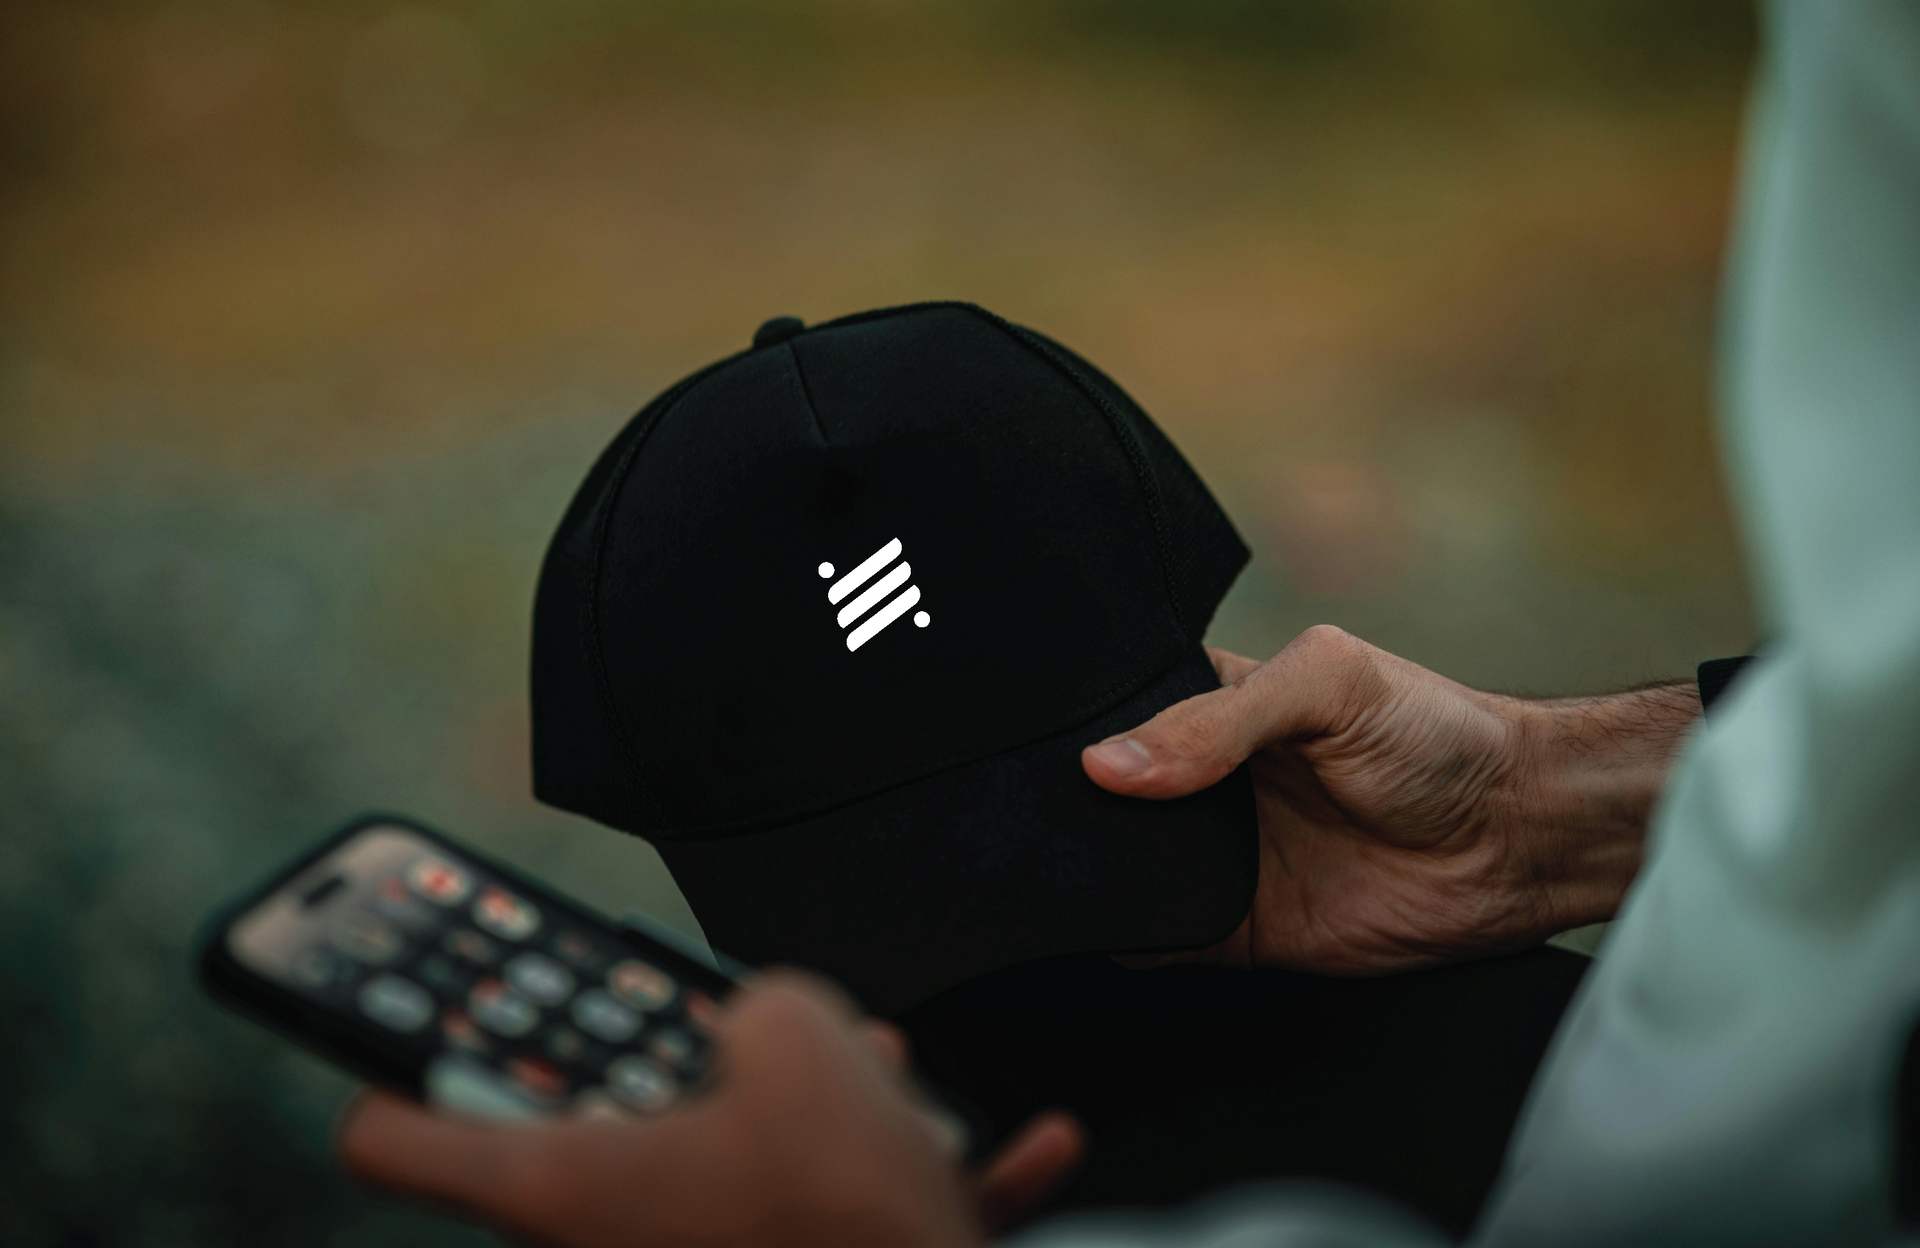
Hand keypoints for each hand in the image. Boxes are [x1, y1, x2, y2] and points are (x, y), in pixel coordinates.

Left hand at [337, 972, 1082, 1247]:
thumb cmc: (844, 1211)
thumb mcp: (795, 1034)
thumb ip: (758, 1000)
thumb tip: (770, 1022)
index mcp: (558, 1184)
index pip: (391, 1136)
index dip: (384, 1058)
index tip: (390, 1014)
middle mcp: (595, 1246)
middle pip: (578, 1124)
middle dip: (660, 1055)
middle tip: (700, 1016)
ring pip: (712, 1161)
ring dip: (791, 1109)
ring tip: (884, 1070)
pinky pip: (823, 1221)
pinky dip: (900, 1180)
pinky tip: (1018, 1151)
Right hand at [1082, 626, 1698, 973]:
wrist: (1520, 838)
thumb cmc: (1440, 734)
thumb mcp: (1329, 683)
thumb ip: (1219, 718)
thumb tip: (1108, 765)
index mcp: (1214, 700)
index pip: (1117, 709)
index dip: (1076, 724)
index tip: (1030, 740)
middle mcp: (1205, 781)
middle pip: (1104, 796)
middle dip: (1067, 805)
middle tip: (1031, 811)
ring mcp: (1218, 857)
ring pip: (1119, 868)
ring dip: (1089, 871)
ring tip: (1049, 864)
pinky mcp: (1236, 930)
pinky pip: (1158, 939)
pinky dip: (1126, 936)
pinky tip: (1104, 920)